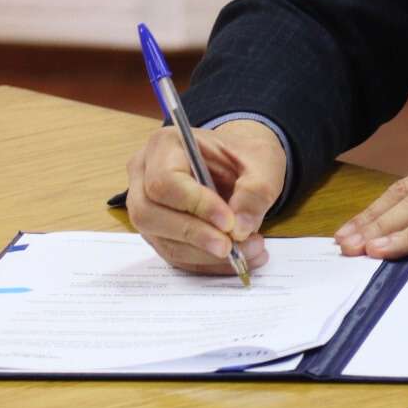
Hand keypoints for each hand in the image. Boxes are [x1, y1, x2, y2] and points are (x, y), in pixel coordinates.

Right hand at [125, 119, 286, 274]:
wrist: (240, 163)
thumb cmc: (245, 155)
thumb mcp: (263, 162)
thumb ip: (255, 191)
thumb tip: (239, 229)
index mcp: (166, 145)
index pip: (165, 180)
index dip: (195, 205)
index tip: (228, 221)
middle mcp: (144, 175)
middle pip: (150, 214)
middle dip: (195, 235)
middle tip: (231, 246)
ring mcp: (146, 206)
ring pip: (162, 240)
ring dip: (205, 254)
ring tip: (249, 251)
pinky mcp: (158, 231)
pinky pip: (175, 254)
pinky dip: (207, 262)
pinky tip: (238, 259)